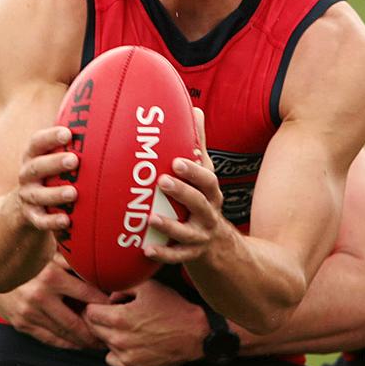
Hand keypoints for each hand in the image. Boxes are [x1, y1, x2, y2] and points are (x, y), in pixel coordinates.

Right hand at [0, 253, 108, 349]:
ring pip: (64, 334)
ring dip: (83, 341)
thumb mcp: (49, 256)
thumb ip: (72, 262)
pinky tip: (77, 344)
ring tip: (98, 343)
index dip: (104, 304)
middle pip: (77, 322)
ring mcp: (30, 313)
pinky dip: (66, 344)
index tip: (117, 309)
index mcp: (51, 277)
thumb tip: (99, 266)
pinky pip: (49, 339)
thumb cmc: (26, 262)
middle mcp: (41, 297)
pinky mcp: (22, 324)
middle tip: (111, 336)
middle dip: (96, 331)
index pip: (87, 295)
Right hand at [17, 126, 78, 232]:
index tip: (67, 133)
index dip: (50, 137)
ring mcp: (28, 196)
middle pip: (37, 167)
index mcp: (33, 156)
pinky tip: (66, 221)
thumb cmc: (50, 174)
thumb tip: (104, 117)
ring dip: (55, 194)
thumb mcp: (53, 157)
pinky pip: (40, 221)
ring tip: (74, 193)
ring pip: (39, 195)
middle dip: (54, 163)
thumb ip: (71, 144)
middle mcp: (27, 175)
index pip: (36, 143)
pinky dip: (52, 222)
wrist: (23, 206)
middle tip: (74, 160)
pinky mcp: (32, 216)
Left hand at [85, 280, 208, 365]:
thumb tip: (108, 296)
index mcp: (119, 318)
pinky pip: (112, 359)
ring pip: (102, 343)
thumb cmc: (172, 308)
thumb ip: (121, 287)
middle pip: (92, 329)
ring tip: (125, 327)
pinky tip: (130, 342)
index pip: (89, 312)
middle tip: (111, 314)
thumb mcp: (148, 287)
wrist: (195, 335)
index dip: (94, 304)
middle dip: (98, 319)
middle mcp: (119, 340)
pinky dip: (116, 351)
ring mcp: (126, 357)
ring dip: (108, 334)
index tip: (101, 303)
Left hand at [144, 108, 224, 264]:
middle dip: (182, 192)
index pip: (207, 179)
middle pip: (199, 203)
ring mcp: (200, 236)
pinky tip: (145, 249)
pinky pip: (177, 257)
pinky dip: (162, 254)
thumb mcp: (205, 175)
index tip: (176, 161)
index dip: (194, 171)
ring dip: (169, 225)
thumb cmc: (203, 200)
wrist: (220, 245)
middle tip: (161, 181)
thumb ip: (198, 145)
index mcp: (211, 193)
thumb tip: (194, 108)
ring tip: (149, 218)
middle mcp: (209, 214)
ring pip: (187, 232)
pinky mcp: (190, 255)